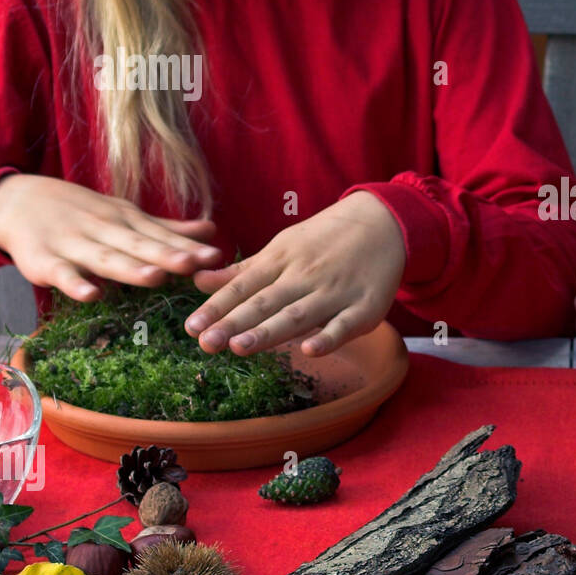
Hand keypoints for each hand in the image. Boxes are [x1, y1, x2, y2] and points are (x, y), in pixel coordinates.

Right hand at [0, 173, 223, 298]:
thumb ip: (167, 229)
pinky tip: (92, 295)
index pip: (160, 235)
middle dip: (167, 254)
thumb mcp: (126, 215)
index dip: (187, 247)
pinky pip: (62, 274)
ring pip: (105, 258)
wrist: (18, 202)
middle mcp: (104, 230)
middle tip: (196, 264)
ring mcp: (74, 245)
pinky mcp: (45, 261)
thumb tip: (211, 230)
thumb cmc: (83, 214)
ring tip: (156, 278)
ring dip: (129, 268)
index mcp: (126, 221)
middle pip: (138, 245)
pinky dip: (75, 284)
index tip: (215, 257)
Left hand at [182, 192, 406, 356]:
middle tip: (206, 343)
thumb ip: (242, 271)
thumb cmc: (325, 239)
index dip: (218, 306)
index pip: (244, 286)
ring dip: (269, 332)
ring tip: (240, 346)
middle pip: (266, 302)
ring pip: (298, 315)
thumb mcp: (282, 247)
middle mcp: (305, 276)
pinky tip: (309, 352)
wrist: (384, 223)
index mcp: (282, 260)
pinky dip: (328, 338)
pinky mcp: (365, 307)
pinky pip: (344, 325)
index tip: (192, 327)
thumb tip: (197, 281)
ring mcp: (335, 292)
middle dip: (234, 323)